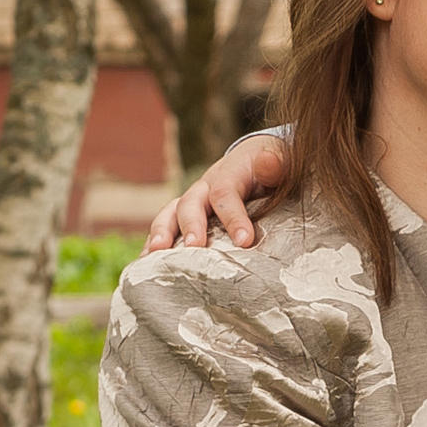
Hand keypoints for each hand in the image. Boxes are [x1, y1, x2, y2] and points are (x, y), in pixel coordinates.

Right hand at [146, 132, 290, 252]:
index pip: (225, 192)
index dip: (232, 216)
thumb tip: (271, 161)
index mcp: (228, 173)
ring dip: (161, 234)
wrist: (254, 164)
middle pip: (190, 204)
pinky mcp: (184, 219)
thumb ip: (276, 165)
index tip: (245, 240)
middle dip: (191, 226)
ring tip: (156, 256)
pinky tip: (146, 265)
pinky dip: (153, 245)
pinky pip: (165, 230)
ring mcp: (191, 203)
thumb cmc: (271, 170)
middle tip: (195, 247)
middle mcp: (204, 188)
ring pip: (169, 215)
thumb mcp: (280, 162)